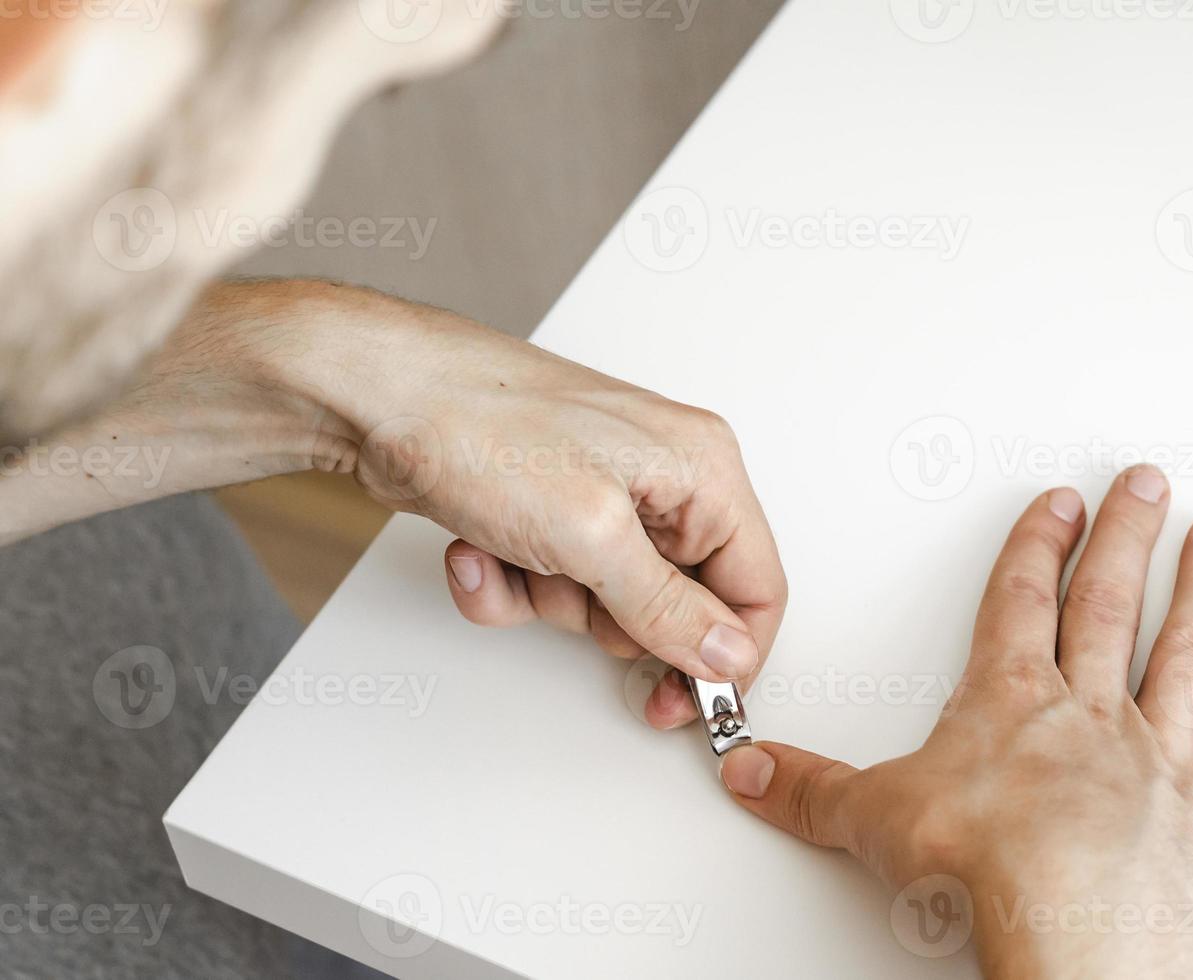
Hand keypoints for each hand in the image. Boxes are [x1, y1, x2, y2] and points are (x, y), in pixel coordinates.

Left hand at [274, 281, 786, 728]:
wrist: (376, 395)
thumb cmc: (481, 426)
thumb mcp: (591, 535)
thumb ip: (668, 607)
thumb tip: (726, 655)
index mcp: (702, 469)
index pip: (757, 585)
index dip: (728, 654)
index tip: (689, 701)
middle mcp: (664, 480)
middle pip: (679, 604)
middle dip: (612, 620)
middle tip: (574, 595)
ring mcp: (604, 496)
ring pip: (606, 605)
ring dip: (547, 600)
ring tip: (512, 553)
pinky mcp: (552, 512)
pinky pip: (552, 586)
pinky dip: (509, 584)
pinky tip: (477, 549)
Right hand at [718, 468, 1192, 977]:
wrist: (1069, 927)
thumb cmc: (985, 865)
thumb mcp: (872, 822)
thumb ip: (811, 791)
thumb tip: (751, 772)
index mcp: (1011, 701)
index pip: (1021, 601)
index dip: (1036, 546)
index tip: (1056, 504)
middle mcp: (1091, 713)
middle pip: (1109, 604)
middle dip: (1125, 537)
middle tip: (1145, 482)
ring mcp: (1160, 756)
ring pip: (1187, 649)